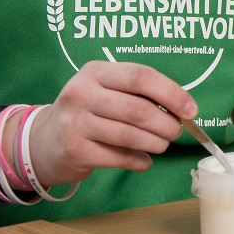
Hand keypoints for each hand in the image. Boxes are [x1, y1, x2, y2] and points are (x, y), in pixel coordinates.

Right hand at [26, 61, 196, 184]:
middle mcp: (81, 93)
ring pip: (130, 135)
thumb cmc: (88, 112)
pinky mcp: (74, 150)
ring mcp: (74, 123)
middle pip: (138, 109)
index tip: (191, 110)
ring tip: (162, 144)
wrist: (42, 141)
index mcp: (95, 72)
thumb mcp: (106, 90)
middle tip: (176, 131)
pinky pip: (118, 157)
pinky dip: (139, 161)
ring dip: (156, 143)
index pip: (141, 76)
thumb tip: (183, 108)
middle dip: (166, 124)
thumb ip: (138, 94)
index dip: (172, 94)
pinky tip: (144, 160)